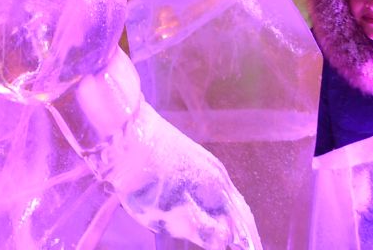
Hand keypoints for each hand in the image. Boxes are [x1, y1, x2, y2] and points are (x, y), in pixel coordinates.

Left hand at [102, 101, 260, 249]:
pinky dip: (220, 205)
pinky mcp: (189, 158)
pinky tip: (211, 209)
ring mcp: (204, 163)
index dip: (247, 241)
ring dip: (232, 217)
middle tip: (248, 247)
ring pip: (226, 196)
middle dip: (243, 231)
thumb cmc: (147, 180)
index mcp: (218, 187)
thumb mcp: (171, 213)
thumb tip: (227, 240)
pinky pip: (215, 187)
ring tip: (233, 234)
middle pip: (238, 208)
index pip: (241, 221)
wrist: (124, 135)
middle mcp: (217, 173)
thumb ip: (202, 229)